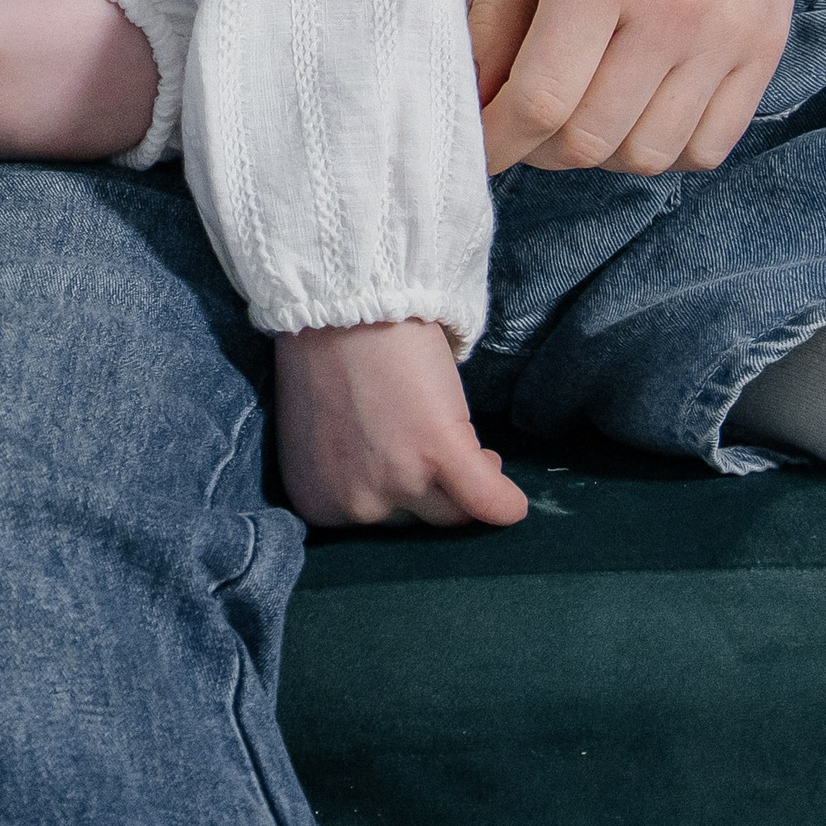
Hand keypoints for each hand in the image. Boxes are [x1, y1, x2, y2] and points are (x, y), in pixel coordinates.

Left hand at [273, 321, 529, 530]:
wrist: (345, 297)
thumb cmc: (328, 353)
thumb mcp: (322, 435)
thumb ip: (351, 474)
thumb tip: (396, 495)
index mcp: (317, 502)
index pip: (377, 528)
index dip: (402, 494)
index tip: (407, 465)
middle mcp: (354, 503)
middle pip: (417, 521)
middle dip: (433, 486)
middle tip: (435, 445)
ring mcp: (397, 480)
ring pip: (455, 512)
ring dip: (470, 483)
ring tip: (473, 450)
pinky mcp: (440, 453)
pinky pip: (490, 502)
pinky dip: (506, 501)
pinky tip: (508, 490)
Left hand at [469, 0, 795, 178]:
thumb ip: (496, 6)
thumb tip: (470, 90)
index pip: (543, 98)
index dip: (500, 140)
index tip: (480, 149)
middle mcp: (673, 10)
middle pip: (594, 137)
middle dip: (542, 148)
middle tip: (523, 122)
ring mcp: (728, 34)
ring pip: (652, 153)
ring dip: (603, 152)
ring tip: (580, 113)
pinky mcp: (766, 45)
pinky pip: (711, 144)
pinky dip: (666, 148)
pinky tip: (638, 112)